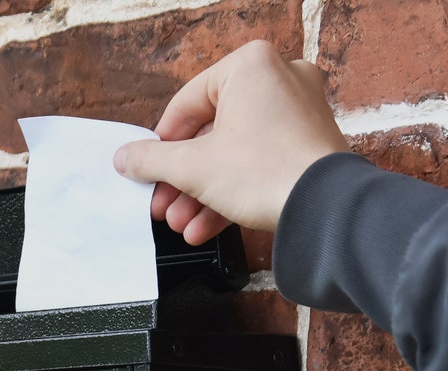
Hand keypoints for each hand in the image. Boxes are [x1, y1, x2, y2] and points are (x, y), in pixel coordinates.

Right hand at [113, 40, 348, 241]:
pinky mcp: (307, 146)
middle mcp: (278, 79)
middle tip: (163, 207)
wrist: (322, 208)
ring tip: (183, 225)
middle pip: (211, 134)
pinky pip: (258, 165)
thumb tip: (125, 157)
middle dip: (183, 180)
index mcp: (249, 66)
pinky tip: (206, 228)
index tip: (147, 172)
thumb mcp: (192, 167)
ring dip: (202, 194)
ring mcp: (297, 113)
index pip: (187, 104)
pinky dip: (232, 194)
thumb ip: (152, 160)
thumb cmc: (263, 172)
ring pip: (234, 155)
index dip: (161, 145)